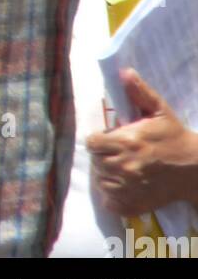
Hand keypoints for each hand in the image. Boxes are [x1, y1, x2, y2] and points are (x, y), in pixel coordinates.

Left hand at [87, 69, 197, 216]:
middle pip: (95, 162)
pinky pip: (109, 202)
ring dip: (107, 175)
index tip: (107, 140)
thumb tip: (124, 73)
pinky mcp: (133, 206)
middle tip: (116, 153)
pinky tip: (123, 185)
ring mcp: (128, 189)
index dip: (98, 140)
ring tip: (121, 168)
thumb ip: (139, 92)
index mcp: (126, 142)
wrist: (194, 170)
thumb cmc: (174, 137)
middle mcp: (124, 166)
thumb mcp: (159, 111)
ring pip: (101, 182)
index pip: (92, 143)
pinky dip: (112, 196)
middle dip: (103, 156)